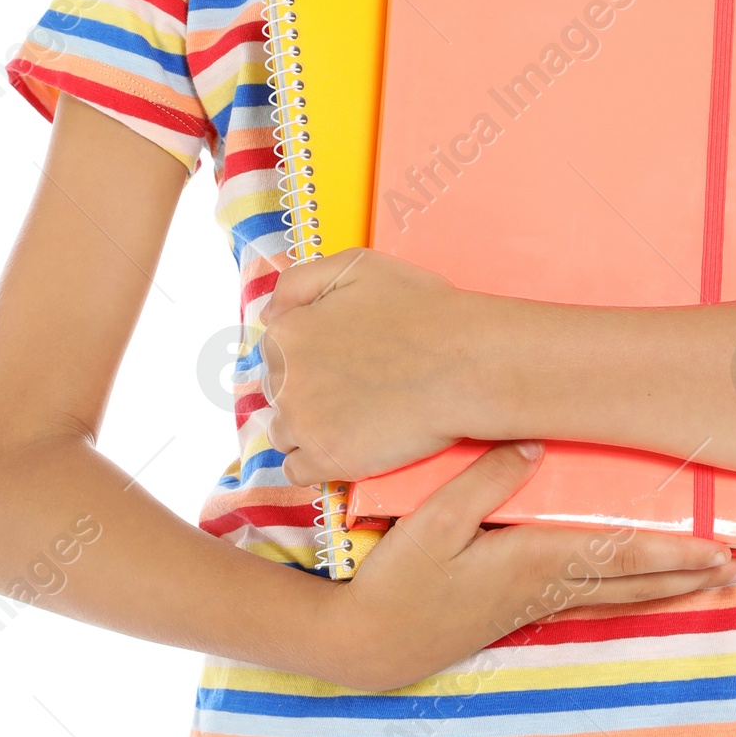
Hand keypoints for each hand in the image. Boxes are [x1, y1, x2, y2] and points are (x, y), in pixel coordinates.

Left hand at [260, 247, 484, 481]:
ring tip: (355, 418)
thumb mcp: (356, 266)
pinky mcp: (326, 460)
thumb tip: (270, 313)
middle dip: (310, 391)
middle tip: (356, 387)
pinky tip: (349, 446)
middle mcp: (283, 379)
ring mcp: (302, 423)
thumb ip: (299, 283)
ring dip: (311, 428)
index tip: (343, 359)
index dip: (311, 355)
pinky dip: (318, 463)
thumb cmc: (421, 310)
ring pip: (285, 432)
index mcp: (286, 333)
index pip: (277, 351)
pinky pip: (297, 471)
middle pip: (280, 392)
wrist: (465, 364)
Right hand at [312, 440, 735, 692]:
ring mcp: (530, 606)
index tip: (724, 551)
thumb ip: (485, 479)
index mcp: (534, 563)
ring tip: (709, 583)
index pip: (623, 559)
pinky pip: (588, 604)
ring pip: (616, 599)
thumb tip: (539, 445)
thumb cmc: (395, 580)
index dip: (678, 554)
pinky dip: (625, 599)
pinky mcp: (512, 612)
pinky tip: (634, 597)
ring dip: (666, 590)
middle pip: (633, 584)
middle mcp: (544, 589)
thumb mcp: (432, 520)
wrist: (365, 643)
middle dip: (689, 575)